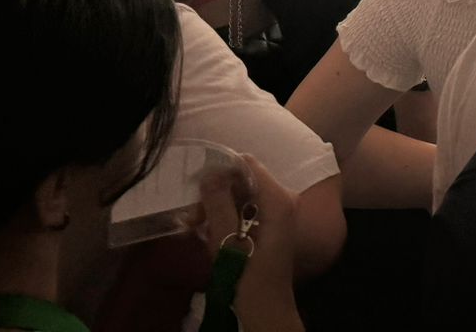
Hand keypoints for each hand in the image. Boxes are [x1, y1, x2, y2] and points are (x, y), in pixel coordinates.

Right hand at [191, 156, 303, 330]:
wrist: (264, 310)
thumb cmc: (247, 278)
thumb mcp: (226, 241)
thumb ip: (219, 205)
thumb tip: (209, 172)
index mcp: (278, 199)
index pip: (247, 165)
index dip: (220, 172)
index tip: (197, 189)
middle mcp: (282, 200)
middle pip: (243, 181)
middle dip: (215, 195)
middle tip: (192, 218)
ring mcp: (277, 213)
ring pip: (240, 197)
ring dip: (216, 209)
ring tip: (195, 228)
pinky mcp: (269, 226)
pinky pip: (244, 211)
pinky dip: (225, 219)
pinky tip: (208, 235)